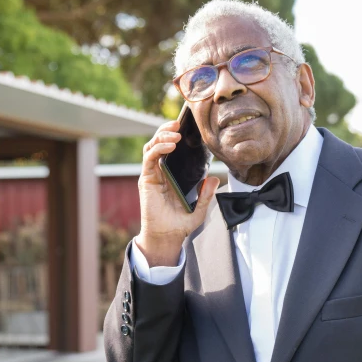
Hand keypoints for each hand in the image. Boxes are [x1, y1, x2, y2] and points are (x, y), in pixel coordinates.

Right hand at [136, 120, 219, 266]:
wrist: (167, 237)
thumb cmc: (180, 224)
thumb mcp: (200, 209)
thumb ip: (206, 195)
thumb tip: (215, 179)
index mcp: (172, 174)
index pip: (171, 148)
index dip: (175, 135)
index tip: (186, 127)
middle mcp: (160, 172)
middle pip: (159, 142)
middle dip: (166, 130)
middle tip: (178, 123)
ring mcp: (152, 175)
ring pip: (152, 146)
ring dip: (162, 136)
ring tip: (175, 133)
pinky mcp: (146, 180)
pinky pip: (149, 158)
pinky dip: (158, 149)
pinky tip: (169, 146)